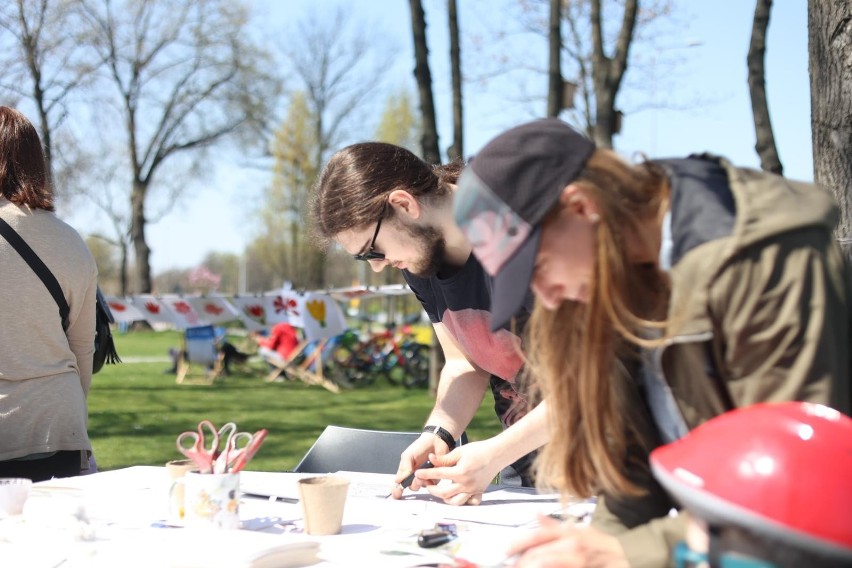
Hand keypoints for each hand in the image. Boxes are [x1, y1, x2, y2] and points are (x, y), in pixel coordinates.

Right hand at [390, 433, 452, 498]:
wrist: (435, 441)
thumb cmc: (419, 447)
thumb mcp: (408, 455)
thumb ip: (404, 468)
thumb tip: (398, 481)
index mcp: (405, 472)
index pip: (399, 484)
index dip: (397, 491)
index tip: (396, 494)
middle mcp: (414, 476)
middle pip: (412, 487)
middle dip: (413, 483)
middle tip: (416, 475)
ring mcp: (425, 477)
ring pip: (422, 486)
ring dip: (423, 480)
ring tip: (425, 470)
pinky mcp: (435, 477)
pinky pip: (433, 483)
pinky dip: (433, 477)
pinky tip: (432, 468)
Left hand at [415, 440, 502, 505]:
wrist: (497, 454)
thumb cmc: (478, 450)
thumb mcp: (460, 451)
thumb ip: (444, 458)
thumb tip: (430, 459)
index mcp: (460, 472)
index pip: (438, 474)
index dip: (426, 474)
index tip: (418, 473)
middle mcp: (466, 484)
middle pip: (443, 493)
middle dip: (432, 489)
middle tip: (426, 484)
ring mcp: (473, 490)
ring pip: (455, 502)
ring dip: (444, 498)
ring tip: (440, 491)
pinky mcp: (479, 492)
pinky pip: (469, 503)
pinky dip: (462, 502)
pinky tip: (457, 496)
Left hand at [507, 516, 628, 567]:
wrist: (629, 557)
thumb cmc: (601, 544)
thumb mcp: (579, 530)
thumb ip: (555, 526)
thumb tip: (536, 514)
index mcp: (569, 532)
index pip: (538, 535)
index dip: (518, 543)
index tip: (504, 550)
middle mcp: (573, 545)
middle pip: (539, 554)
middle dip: (521, 562)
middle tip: (510, 565)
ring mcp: (578, 560)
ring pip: (546, 562)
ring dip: (531, 565)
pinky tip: (540, 567)